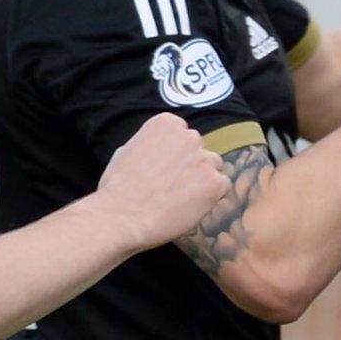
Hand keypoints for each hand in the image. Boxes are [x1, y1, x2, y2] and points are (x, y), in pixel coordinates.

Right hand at [97, 114, 228, 249]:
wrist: (122, 216)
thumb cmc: (117, 188)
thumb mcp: (127, 150)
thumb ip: (151, 144)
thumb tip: (161, 149)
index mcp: (166, 123)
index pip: (182, 134)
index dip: (176, 154)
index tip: (165, 169)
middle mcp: (189, 136)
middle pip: (199, 149)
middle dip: (190, 165)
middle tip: (173, 187)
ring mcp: (203, 158)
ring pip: (214, 166)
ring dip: (203, 180)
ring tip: (181, 199)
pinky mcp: (214, 182)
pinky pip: (223, 186)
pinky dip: (212, 197)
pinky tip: (191, 206)